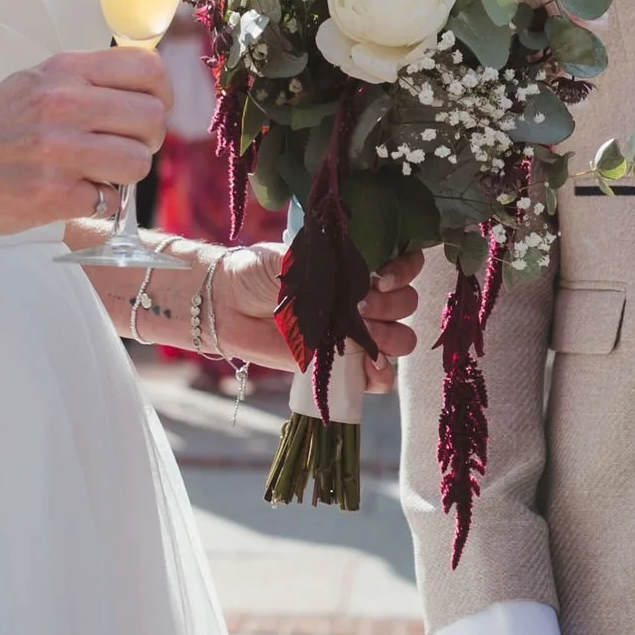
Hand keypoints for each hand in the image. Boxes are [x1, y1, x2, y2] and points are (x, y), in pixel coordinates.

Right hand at [0, 45, 172, 236]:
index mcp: (62, 71)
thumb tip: (143, 91)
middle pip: (151, 117)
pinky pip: (108, 200)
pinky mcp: (52, 194)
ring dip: (123, 176)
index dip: (160, 94)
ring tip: (94, 175)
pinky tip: (67, 195)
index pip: (147, 68)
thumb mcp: (31, 85)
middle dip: (147, 141)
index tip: (149, 110)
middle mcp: (62, 103)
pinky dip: (95, 203)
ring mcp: (57, 150)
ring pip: (137, 162)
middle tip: (123, 151)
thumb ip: (83, 83)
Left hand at [211, 247, 425, 385]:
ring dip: (390, 337)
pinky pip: (377, 377)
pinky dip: (381, 375)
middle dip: (390, 305)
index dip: (405, 271)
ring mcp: (354, 333)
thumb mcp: (295, 257)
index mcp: (357, 267)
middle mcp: (363, 299)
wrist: (228, 306)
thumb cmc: (259, 272)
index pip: (404, 265)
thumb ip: (328, 267)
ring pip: (400, 339)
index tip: (382, 276)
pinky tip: (368, 368)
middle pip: (406, 304)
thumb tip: (357, 281)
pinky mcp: (342, 365)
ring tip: (360, 334)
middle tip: (358, 305)